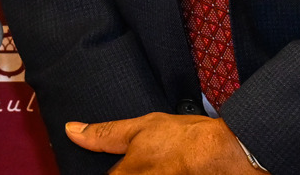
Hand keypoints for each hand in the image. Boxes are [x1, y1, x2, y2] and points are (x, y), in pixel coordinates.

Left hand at [65, 113, 258, 173]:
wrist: (228, 155)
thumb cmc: (185, 140)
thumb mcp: (140, 128)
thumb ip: (103, 134)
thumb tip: (72, 130)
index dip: (110, 170)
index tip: (118, 164)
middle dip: (125, 171)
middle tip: (146, 162)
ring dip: (146, 172)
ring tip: (157, 164)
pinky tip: (166, 170)